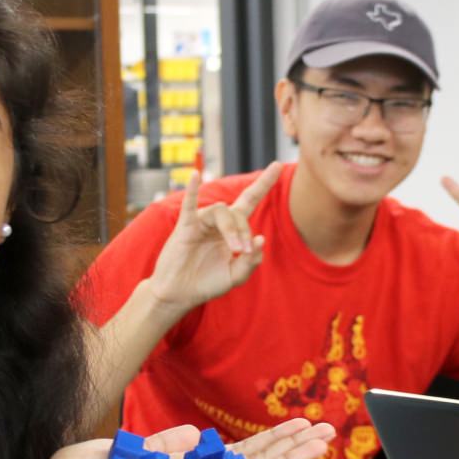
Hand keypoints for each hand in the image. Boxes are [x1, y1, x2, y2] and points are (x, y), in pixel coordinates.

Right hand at [146, 164, 281, 312]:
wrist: (180, 294)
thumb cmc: (206, 283)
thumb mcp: (235, 276)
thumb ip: (251, 261)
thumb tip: (261, 239)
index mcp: (231, 229)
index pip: (250, 200)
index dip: (263, 183)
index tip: (277, 164)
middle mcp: (217, 221)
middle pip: (238, 213)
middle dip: (244, 231)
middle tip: (243, 251)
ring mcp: (200, 222)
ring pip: (221, 210)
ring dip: (231, 229)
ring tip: (235, 249)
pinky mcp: (184, 227)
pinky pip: (189, 205)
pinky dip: (192, 190)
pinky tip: (196, 175)